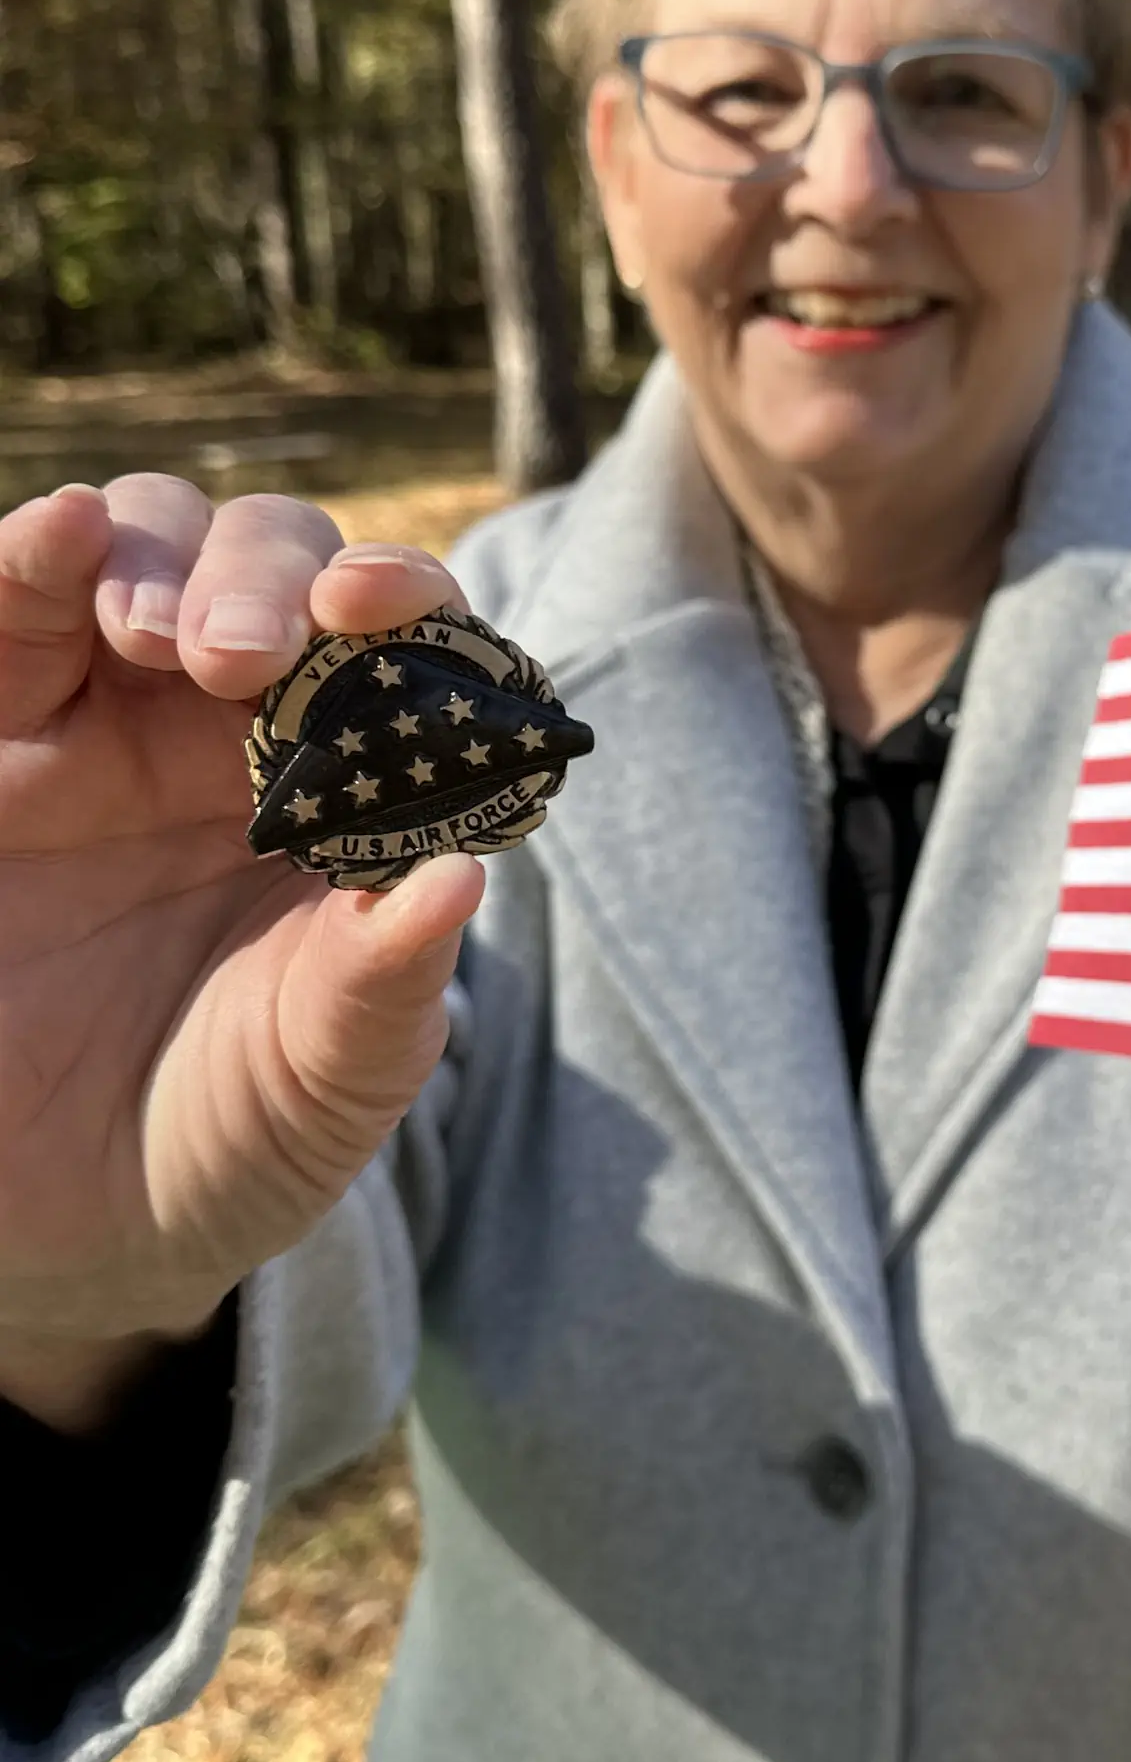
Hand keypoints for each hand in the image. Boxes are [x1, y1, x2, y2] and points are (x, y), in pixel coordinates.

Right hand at [0, 477, 485, 1359]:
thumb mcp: (329, 1082)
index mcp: (355, 781)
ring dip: (163, 555)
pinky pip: (11, 613)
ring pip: (142, 550)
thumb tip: (456, 884)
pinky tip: (61, 535)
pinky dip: (34, 555)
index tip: (388, 605)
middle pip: (273, 563)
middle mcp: (235, 723)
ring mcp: (103, 717)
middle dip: (271, 575)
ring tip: (162, 633)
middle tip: (246, 652)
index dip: (408, 600)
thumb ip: (384, 987)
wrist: (77, 1226)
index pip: (403, 645)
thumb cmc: (235, 1132)